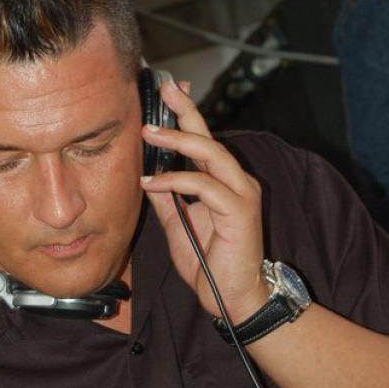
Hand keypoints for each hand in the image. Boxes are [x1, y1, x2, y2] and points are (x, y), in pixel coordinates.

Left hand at [140, 79, 267, 322]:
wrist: (230, 297)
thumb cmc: (208, 263)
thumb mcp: (177, 224)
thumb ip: (166, 199)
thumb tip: (147, 176)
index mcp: (222, 183)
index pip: (203, 141)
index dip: (188, 116)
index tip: (170, 92)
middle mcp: (236, 182)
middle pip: (209, 138)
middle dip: (186, 111)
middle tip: (165, 90)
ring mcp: (241, 194)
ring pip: (211, 154)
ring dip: (178, 141)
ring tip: (149, 132)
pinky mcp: (239, 211)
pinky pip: (204, 186)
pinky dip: (175, 182)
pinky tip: (151, 182)